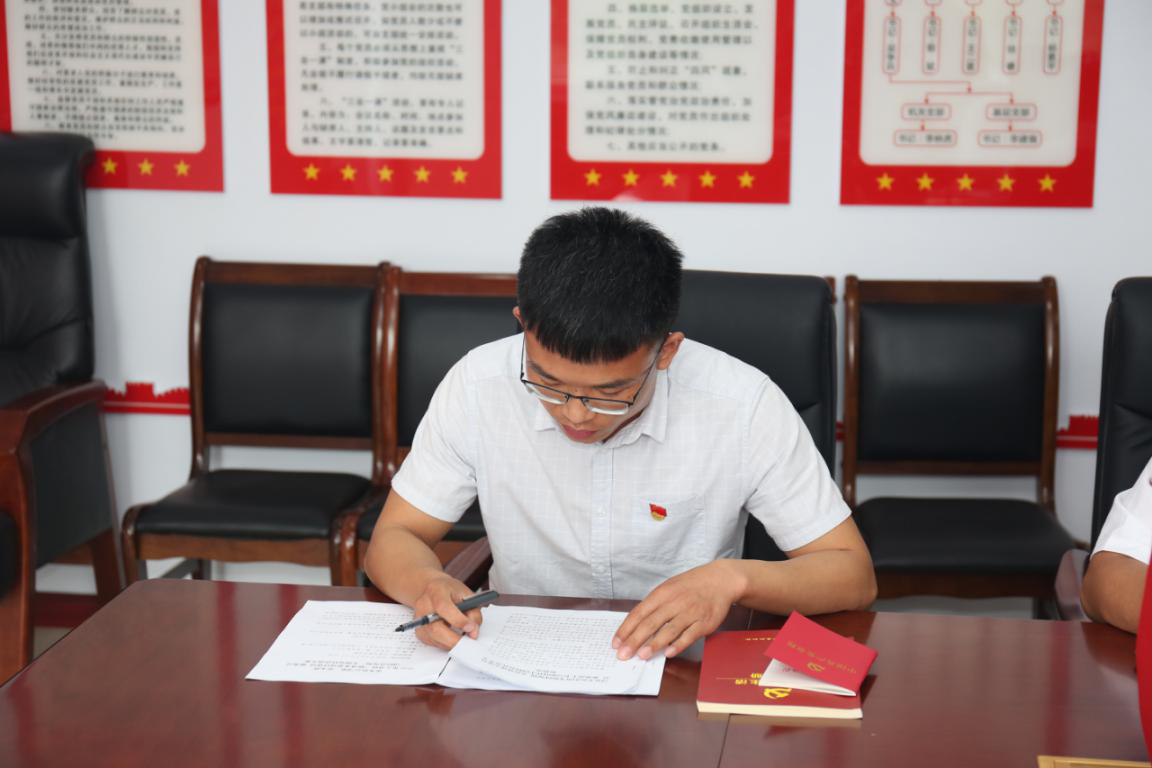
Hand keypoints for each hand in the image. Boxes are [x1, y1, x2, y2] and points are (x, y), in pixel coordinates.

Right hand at [410, 573, 483, 650]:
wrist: (434, 591)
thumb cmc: (450, 592)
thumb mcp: (467, 595)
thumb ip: (473, 613)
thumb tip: (473, 632)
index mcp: (436, 591)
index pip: (443, 607)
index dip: (458, 620)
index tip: (470, 627)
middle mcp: (423, 605)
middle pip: (435, 628)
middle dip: (455, 638)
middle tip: (468, 640)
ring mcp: (419, 619)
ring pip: (434, 638)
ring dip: (452, 642)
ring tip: (462, 636)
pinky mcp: (419, 631)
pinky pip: (433, 643)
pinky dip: (446, 643)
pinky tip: (452, 635)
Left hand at [613, 560, 746, 660]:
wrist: (720, 580)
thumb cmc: (690, 586)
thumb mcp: (669, 589)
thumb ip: (654, 606)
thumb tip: (636, 627)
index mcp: (662, 593)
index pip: (639, 612)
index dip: (626, 629)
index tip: (616, 642)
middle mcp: (674, 602)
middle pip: (651, 623)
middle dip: (635, 640)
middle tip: (623, 654)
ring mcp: (690, 612)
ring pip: (669, 630)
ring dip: (654, 644)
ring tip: (642, 656)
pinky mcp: (704, 622)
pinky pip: (689, 635)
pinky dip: (679, 644)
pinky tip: (669, 653)